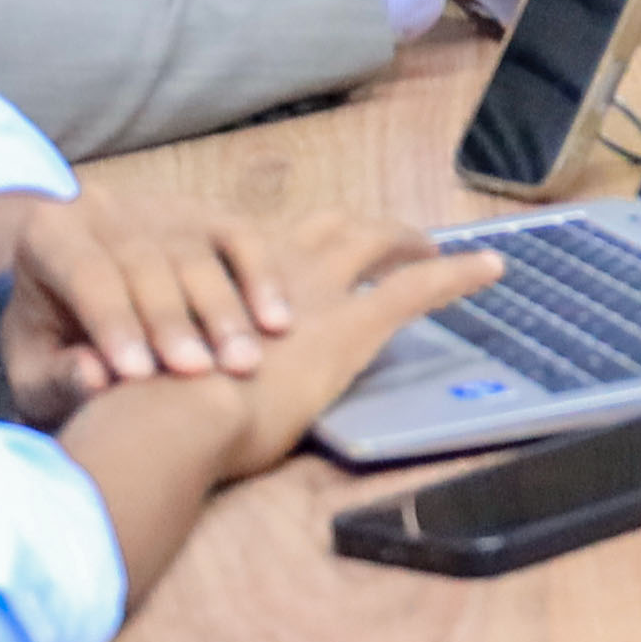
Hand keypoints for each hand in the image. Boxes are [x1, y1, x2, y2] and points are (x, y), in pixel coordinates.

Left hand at [0, 192, 318, 409]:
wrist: (72, 295)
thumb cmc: (52, 343)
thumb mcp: (32, 369)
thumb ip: (55, 378)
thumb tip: (95, 378)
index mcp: (48, 235)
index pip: (85, 272)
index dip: (112, 321)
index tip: (136, 374)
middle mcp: (104, 208)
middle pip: (145, 260)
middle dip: (173, 319)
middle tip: (197, 372)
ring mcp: (161, 207)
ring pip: (197, 251)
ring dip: (223, 310)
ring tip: (243, 363)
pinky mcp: (208, 215)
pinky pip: (242, 238)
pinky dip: (263, 278)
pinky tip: (278, 324)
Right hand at [179, 219, 507, 480]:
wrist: (171, 414)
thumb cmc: (150, 405)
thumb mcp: (157, 362)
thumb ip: (171, 354)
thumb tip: (152, 375)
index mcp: (226, 276)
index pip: (275, 243)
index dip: (306, 243)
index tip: (325, 249)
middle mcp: (275, 269)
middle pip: (331, 227)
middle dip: (365, 230)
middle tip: (395, 242)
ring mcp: (319, 291)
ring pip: (376, 241)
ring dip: (410, 242)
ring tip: (438, 250)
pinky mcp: (355, 323)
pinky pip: (420, 284)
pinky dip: (459, 272)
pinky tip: (490, 268)